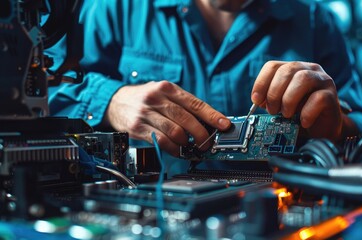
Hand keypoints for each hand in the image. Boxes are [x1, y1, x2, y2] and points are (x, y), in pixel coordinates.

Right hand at [105, 81, 230, 155]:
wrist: (114, 101)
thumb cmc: (145, 99)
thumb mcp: (163, 93)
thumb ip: (183, 105)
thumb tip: (208, 122)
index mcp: (168, 88)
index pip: (195, 103)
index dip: (212, 116)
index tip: (224, 125)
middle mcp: (157, 98)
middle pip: (187, 119)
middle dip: (201, 134)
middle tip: (207, 143)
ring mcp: (146, 113)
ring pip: (175, 132)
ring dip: (187, 143)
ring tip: (191, 147)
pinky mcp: (138, 127)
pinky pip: (162, 142)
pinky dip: (174, 149)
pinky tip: (178, 150)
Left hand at [251, 61, 357, 140]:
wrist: (322, 130)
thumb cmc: (299, 115)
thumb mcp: (280, 106)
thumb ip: (270, 100)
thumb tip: (257, 101)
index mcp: (294, 69)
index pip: (273, 66)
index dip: (261, 83)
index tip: (256, 100)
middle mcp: (309, 69)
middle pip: (287, 70)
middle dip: (274, 93)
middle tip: (272, 111)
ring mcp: (323, 81)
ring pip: (303, 78)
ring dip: (289, 99)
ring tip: (287, 115)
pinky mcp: (332, 96)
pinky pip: (318, 98)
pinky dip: (306, 112)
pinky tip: (302, 122)